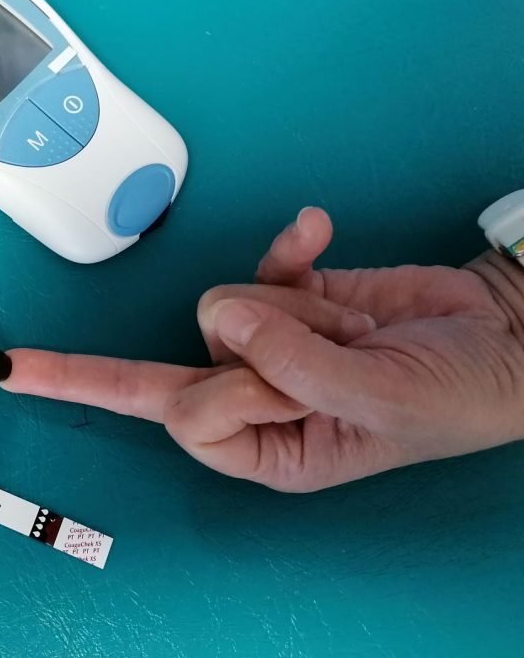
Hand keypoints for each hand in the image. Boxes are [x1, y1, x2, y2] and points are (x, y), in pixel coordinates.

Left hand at [2, 208, 523, 491]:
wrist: (503, 338)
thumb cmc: (453, 396)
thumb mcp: (378, 399)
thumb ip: (295, 365)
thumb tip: (225, 318)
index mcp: (272, 451)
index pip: (190, 420)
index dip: (229, 390)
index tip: (288, 386)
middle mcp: (258, 403)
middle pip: (193, 359)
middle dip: (262, 341)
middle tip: (332, 351)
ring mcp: (271, 346)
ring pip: (228, 306)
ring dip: (302, 307)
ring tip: (362, 331)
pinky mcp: (293, 297)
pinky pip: (263, 265)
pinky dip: (289, 249)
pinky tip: (317, 231)